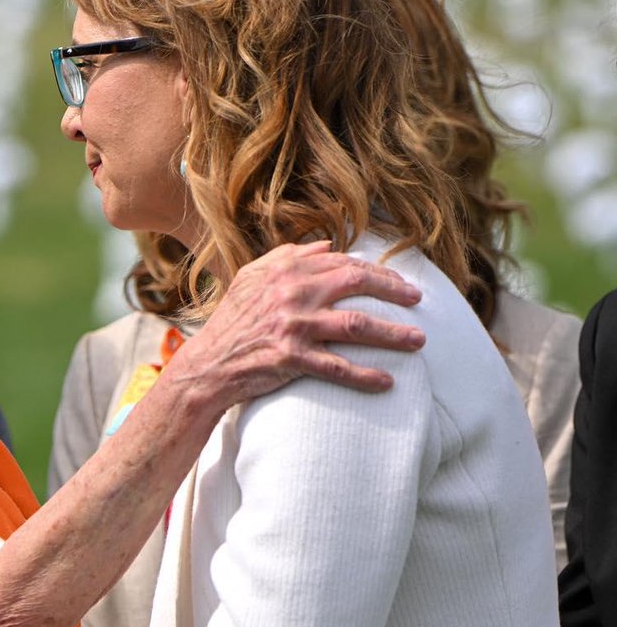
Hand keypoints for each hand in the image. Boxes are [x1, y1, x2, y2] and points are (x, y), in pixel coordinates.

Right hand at [169, 240, 425, 411]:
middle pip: (356, 283)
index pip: (341, 262)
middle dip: (394, 291)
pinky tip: (387, 382)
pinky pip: (337, 368)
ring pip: (356, 325)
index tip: (398, 283)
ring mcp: (292, 326)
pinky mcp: (291, 358)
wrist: (208, 363)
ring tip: (418, 340)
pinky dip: (365, 376)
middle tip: (418, 301)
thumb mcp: (252, 277)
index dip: (375, 271)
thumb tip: (327, 245)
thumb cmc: (233, 319)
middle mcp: (291, 292)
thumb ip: (288, 256)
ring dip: (393, 333)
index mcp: (284, 269)